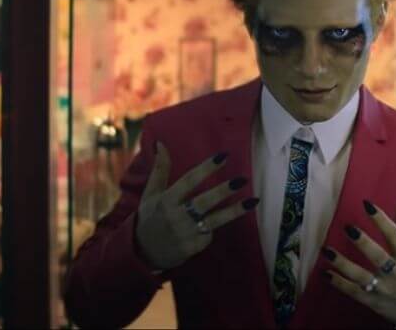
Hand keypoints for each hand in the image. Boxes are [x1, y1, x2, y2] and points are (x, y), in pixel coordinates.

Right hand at [135, 143, 259, 269]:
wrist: (142, 253)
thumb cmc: (149, 217)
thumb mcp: (150, 193)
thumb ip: (160, 169)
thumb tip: (160, 143)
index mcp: (166, 200)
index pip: (188, 181)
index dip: (206, 169)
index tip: (223, 156)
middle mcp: (176, 216)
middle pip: (204, 201)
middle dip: (224, 190)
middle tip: (242, 179)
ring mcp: (185, 234)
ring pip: (214, 220)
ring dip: (235, 211)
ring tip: (253, 201)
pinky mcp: (192, 248)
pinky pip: (209, 234)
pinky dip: (213, 228)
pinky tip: (217, 223)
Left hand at [323, 197, 395, 327]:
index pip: (395, 235)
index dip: (381, 219)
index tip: (367, 205)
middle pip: (378, 256)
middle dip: (362, 242)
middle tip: (347, 228)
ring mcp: (384, 288)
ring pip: (361, 276)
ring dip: (342, 263)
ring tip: (327, 250)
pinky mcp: (374, 301)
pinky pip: (354, 292)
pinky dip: (339, 283)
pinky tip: (325, 273)